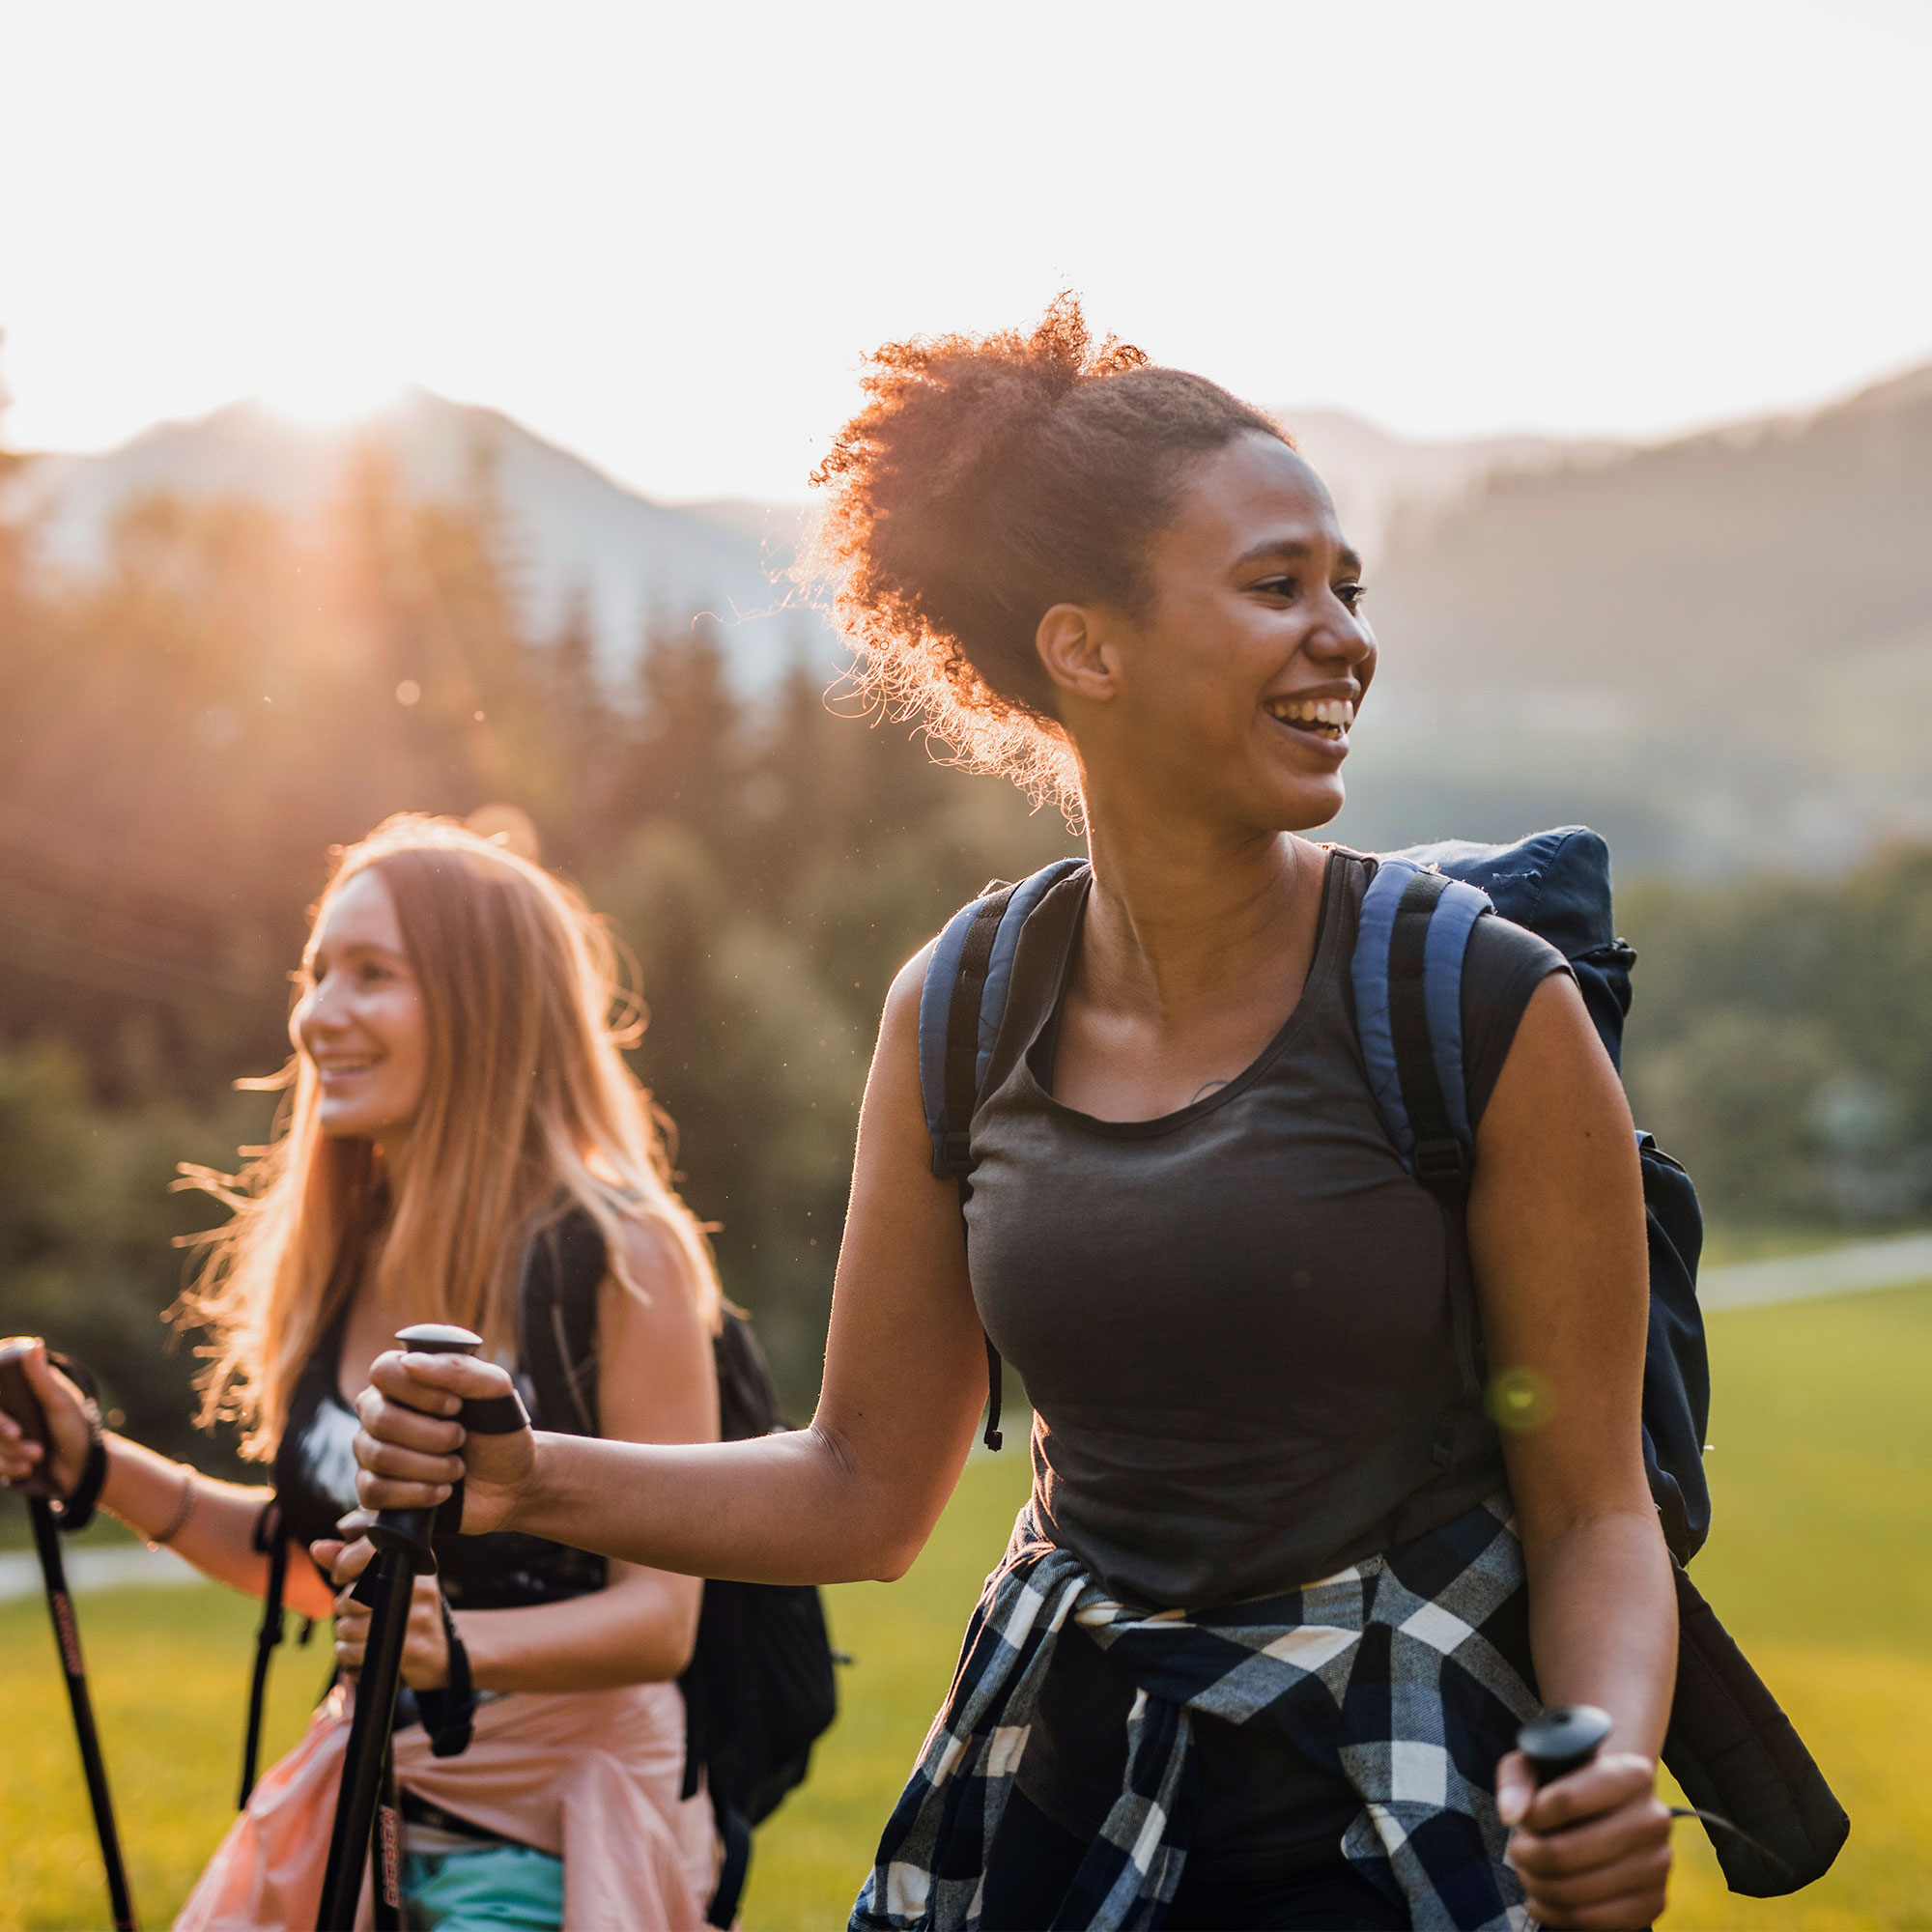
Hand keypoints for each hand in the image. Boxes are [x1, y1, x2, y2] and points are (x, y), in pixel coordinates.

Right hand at [0, 1339, 98, 1497]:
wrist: (84, 1465)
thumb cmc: (77, 1426)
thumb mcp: (59, 1402)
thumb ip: (41, 1377)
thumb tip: (34, 1345)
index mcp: (20, 1394)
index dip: (1, 1420)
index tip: (15, 1432)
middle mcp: (11, 1412)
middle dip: (11, 1444)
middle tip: (37, 1452)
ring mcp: (6, 1436)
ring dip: (15, 1458)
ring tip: (39, 1458)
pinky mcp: (6, 1457)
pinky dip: (11, 1469)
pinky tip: (28, 1470)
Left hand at [313, 1528, 451, 1691]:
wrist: (444, 1653)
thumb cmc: (409, 1611)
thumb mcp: (390, 1580)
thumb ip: (353, 1562)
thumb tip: (318, 1548)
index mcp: (415, 1563)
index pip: (366, 1554)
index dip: (344, 1568)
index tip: (343, 1579)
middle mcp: (420, 1587)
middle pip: (351, 1597)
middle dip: (342, 1609)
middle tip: (354, 1614)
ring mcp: (417, 1619)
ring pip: (348, 1628)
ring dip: (344, 1636)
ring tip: (357, 1635)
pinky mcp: (410, 1650)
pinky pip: (355, 1654)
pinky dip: (348, 1657)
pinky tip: (360, 1654)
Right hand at [354, 1349, 534, 1534]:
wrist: (511, 1484)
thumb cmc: (499, 1431)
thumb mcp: (494, 1391)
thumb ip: (459, 1369)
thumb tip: (410, 1362)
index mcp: (406, 1379)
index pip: (383, 1371)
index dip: (420, 1392)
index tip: (456, 1406)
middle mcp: (380, 1410)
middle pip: (380, 1418)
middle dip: (433, 1436)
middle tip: (460, 1439)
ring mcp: (372, 1451)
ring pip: (378, 1456)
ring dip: (430, 1466)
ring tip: (457, 1468)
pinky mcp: (375, 1490)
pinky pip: (372, 1491)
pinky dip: (415, 1493)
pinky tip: (441, 1492)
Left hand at [1496, 1748, 1671, 1928]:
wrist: (1614, 1807)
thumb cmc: (1569, 1781)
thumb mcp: (1538, 1762)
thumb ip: (1517, 1779)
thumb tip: (1510, 1815)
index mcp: (1631, 1773)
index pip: (1566, 1799)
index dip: (1532, 1815)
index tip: (1524, 1819)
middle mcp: (1652, 1819)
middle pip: (1565, 1853)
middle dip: (1527, 1856)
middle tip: (1518, 1851)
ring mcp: (1658, 1864)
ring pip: (1574, 1891)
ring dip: (1536, 1885)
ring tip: (1528, 1872)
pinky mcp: (1653, 1902)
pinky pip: (1592, 1921)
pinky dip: (1555, 1914)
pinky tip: (1542, 1899)